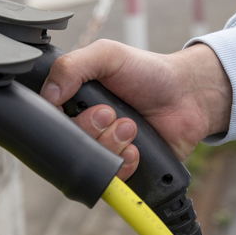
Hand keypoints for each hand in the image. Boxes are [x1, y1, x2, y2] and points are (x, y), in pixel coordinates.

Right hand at [40, 40, 232, 179]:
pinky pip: (112, 179)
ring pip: (90, 164)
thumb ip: (71, 66)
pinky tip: (137, 147)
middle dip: (92, 129)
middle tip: (111, 113)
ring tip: (131, 127)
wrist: (188, 95)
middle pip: (68, 146)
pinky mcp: (124, 169)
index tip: (86, 106)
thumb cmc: (148, 72)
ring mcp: (104, 150)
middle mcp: (86, 129)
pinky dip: (125, 163)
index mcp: (74, 103)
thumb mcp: (107, 55)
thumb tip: (47, 95)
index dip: (62, 120)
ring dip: (111, 145)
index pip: (50, 123)